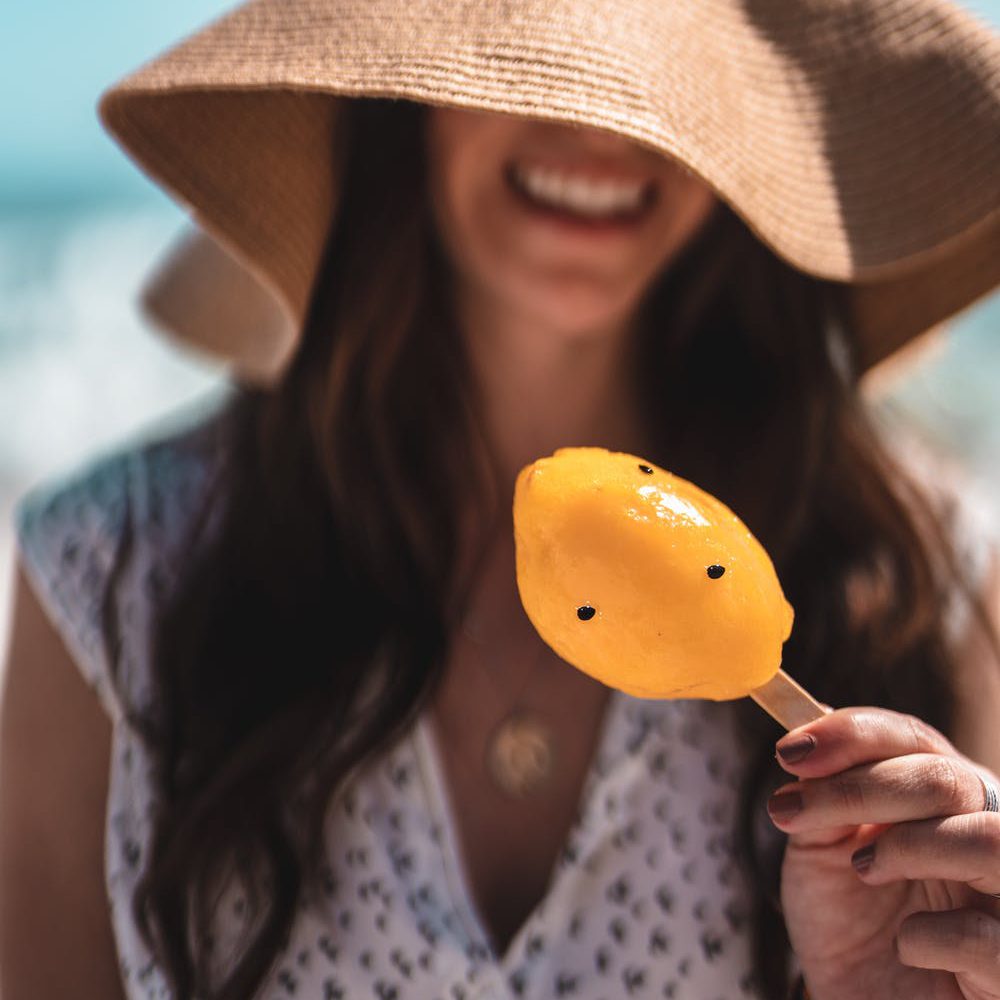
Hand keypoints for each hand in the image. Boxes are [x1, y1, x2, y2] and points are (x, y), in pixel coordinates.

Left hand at [768, 707, 999, 999]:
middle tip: (796, 813)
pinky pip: (988, 936)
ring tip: (865, 868)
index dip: (852, 734)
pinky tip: (905, 944)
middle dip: (861, 788)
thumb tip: (805, 750)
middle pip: (948, 778)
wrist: (863, 999)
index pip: (914, 738)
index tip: (790, 753)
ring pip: (989, 839)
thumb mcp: (821, 849)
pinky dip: (929, 937)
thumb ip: (821, 797)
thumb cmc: (850, 923)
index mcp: (944, 798)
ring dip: (909, 845)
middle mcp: (989, 833)